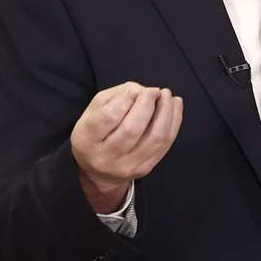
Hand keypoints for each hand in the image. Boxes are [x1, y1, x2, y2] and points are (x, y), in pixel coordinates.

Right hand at [71, 82, 182, 212]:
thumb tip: (140, 90)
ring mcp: (128, 165)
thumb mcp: (93, 112)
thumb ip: (114, 97)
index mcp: (86, 140)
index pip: (109, 117)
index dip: (127, 99)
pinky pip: (166, 143)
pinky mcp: (146, 168)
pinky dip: (174, 121)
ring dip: (166, 112)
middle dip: (147, 104)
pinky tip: (175, 105)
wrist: (100, 172)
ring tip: (167, 95)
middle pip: (133, 128)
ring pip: (155, 137)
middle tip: (154, 90)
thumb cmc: (96, 134)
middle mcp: (106, 157)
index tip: (136, 89)